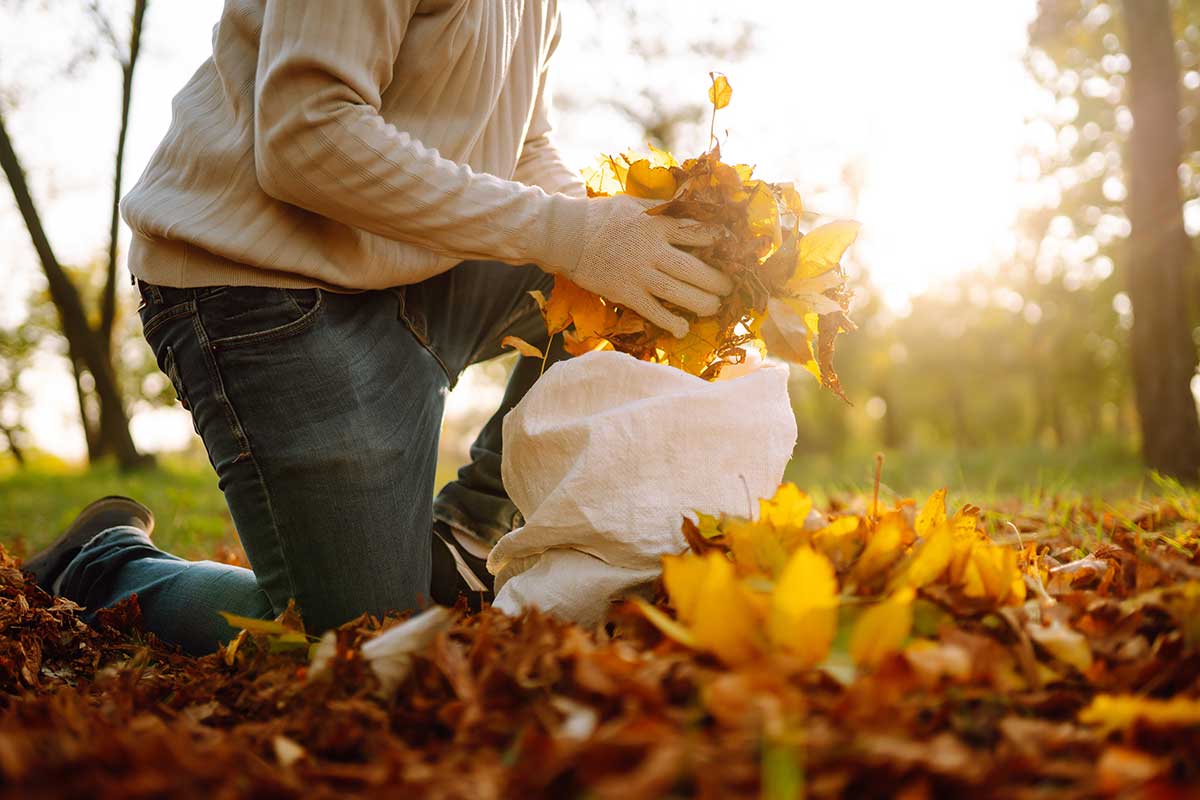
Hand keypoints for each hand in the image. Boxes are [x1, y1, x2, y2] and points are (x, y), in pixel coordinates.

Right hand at [547, 195, 733, 337]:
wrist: (567, 236)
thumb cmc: (603, 217)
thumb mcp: (636, 204)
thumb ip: (663, 208)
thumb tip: (692, 203)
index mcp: (657, 224)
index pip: (699, 232)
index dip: (720, 242)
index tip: (732, 249)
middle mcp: (652, 249)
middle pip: (694, 269)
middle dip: (717, 281)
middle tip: (728, 287)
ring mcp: (639, 273)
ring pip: (679, 292)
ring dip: (702, 303)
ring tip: (714, 307)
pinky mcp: (625, 293)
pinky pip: (653, 311)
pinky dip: (670, 322)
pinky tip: (683, 329)